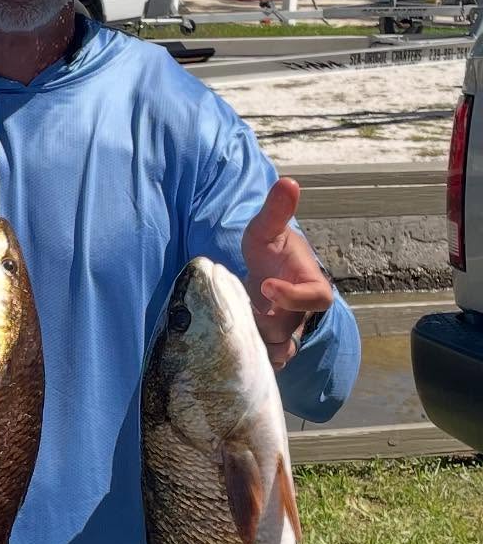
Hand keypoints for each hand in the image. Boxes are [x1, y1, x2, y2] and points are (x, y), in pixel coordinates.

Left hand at [241, 178, 333, 370]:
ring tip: (230, 333)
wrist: (263, 273)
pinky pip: (268, 361)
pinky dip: (252, 360)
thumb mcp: (266, 230)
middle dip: (264, 324)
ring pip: (279, 350)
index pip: (316, 298)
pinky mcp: (271, 345)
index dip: (293, 296)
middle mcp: (303, 313)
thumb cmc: (269, 250)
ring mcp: (288, 331)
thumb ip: (276, 212)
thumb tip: (288, 182)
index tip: (265, 286)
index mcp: (311, 285)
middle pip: (289, 330)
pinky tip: (229, 351)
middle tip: (240, 312)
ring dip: (255, 346)